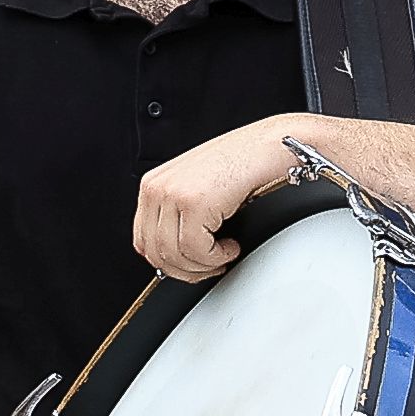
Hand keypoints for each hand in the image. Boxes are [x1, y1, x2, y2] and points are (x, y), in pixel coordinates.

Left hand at [129, 115, 312, 282]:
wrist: (271, 144)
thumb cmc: (243, 162)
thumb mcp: (198, 187)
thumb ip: (177, 214)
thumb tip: (176, 251)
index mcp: (153, 184)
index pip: (143, 241)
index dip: (168, 263)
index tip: (191, 265)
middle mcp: (157, 188)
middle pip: (156, 253)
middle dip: (187, 270)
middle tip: (211, 266)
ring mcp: (173, 195)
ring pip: (175, 256)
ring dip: (205, 265)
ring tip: (224, 253)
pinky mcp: (194, 203)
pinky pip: (196, 251)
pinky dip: (217, 258)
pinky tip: (231, 245)